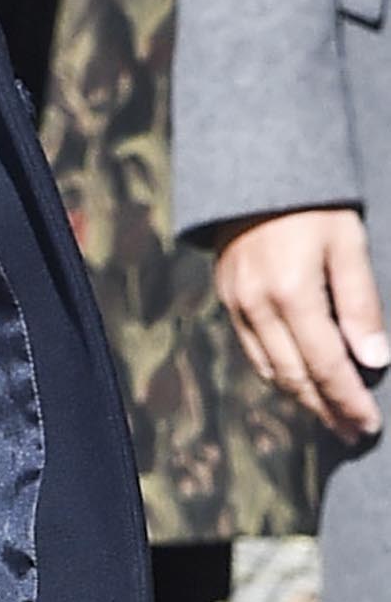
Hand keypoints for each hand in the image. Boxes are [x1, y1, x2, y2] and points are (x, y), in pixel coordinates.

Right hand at [216, 208, 387, 440]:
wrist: (255, 166)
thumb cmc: (314, 203)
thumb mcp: (349, 243)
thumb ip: (360, 303)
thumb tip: (373, 360)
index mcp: (292, 292)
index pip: (325, 365)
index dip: (348, 400)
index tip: (370, 425)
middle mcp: (258, 304)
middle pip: (295, 377)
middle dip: (327, 410)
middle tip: (354, 435)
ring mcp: (237, 302)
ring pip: (269, 369)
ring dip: (301, 399)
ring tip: (330, 416)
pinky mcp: (227, 295)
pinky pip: (251, 349)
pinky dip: (277, 373)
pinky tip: (298, 382)